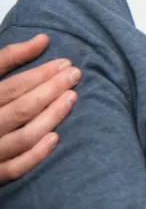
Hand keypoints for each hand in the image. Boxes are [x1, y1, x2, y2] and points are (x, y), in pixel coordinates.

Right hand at [0, 34, 79, 182]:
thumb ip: (6, 59)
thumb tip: (42, 40)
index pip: (11, 86)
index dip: (40, 74)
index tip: (64, 63)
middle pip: (21, 108)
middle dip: (52, 90)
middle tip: (75, 74)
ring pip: (24, 136)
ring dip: (52, 116)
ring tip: (72, 97)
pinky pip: (15, 168)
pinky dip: (37, 154)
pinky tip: (56, 137)